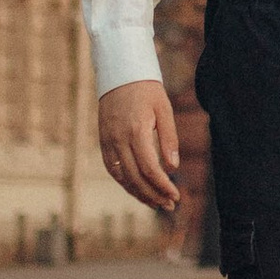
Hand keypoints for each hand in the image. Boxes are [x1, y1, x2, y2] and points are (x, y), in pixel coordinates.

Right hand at [99, 75, 182, 212]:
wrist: (120, 73)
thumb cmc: (147, 90)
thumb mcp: (164, 109)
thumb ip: (169, 139)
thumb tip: (173, 168)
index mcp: (136, 131)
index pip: (150, 169)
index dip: (163, 186)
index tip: (176, 196)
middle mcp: (119, 139)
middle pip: (135, 178)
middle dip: (153, 195)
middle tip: (169, 205)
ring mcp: (108, 141)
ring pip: (122, 177)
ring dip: (138, 193)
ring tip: (156, 203)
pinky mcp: (103, 141)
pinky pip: (112, 169)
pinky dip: (125, 182)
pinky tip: (138, 190)